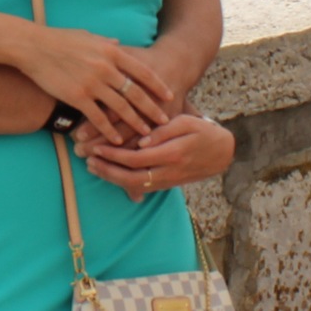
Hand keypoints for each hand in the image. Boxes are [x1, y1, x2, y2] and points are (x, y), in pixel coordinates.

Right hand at [13, 25, 172, 141]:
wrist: (34, 47)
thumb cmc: (60, 39)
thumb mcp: (89, 35)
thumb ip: (107, 42)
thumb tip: (120, 44)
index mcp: (112, 52)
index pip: (142, 71)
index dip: (157, 85)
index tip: (169, 94)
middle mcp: (106, 68)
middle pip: (136, 92)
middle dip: (152, 108)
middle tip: (164, 120)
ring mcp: (92, 84)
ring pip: (121, 108)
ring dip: (135, 122)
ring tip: (146, 133)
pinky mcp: (77, 97)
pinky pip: (98, 117)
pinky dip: (110, 130)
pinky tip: (117, 139)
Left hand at [84, 115, 233, 202]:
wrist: (222, 153)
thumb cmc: (203, 131)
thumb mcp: (186, 122)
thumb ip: (163, 131)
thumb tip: (142, 140)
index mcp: (172, 154)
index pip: (136, 158)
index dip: (114, 155)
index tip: (96, 147)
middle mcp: (168, 172)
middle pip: (131, 177)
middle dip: (107, 171)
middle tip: (88, 160)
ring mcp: (168, 181)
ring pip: (135, 186)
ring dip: (112, 178)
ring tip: (93, 167)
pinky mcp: (167, 184)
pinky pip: (142, 187)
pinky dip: (123, 182)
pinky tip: (110, 173)